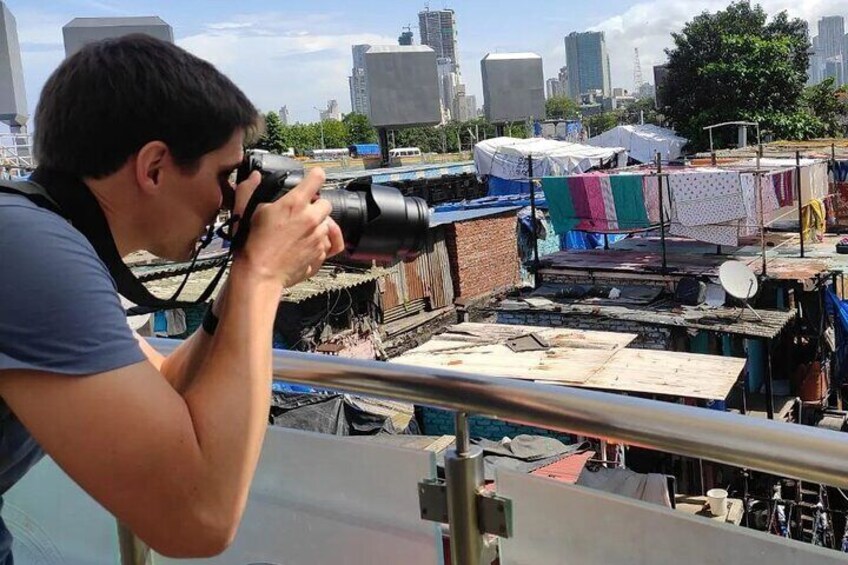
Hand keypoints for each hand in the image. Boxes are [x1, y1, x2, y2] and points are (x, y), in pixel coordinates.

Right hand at [234, 167, 344, 287]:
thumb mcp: (245, 211)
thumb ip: (249, 189)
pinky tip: (309, 243)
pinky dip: (321, 242)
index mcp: (295, 203)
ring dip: (319, 225)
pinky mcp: (321, 253)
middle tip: (302, 213)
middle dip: (316, 206)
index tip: (313, 178)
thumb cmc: (253, 246)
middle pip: (326, 203)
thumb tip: (254, 177)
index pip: (317, 178)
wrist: (260, 274)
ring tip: (301, 232)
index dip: (315, 176)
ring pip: (328, 224)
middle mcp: (311, 218)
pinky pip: (329, 243)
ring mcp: (318, 237)